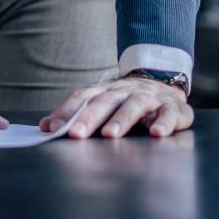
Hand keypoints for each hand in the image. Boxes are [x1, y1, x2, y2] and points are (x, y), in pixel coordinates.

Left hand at [40, 76, 192, 138]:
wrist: (164, 83)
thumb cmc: (126, 100)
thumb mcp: (102, 103)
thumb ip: (76, 113)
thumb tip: (45, 125)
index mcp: (105, 90)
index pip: (82, 98)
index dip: (67, 111)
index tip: (52, 127)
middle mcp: (125, 91)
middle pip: (105, 102)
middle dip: (89, 118)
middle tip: (76, 134)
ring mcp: (150, 97)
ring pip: (134, 105)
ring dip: (121, 119)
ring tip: (110, 134)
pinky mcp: (173, 107)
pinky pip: (169, 114)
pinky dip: (163, 122)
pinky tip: (156, 133)